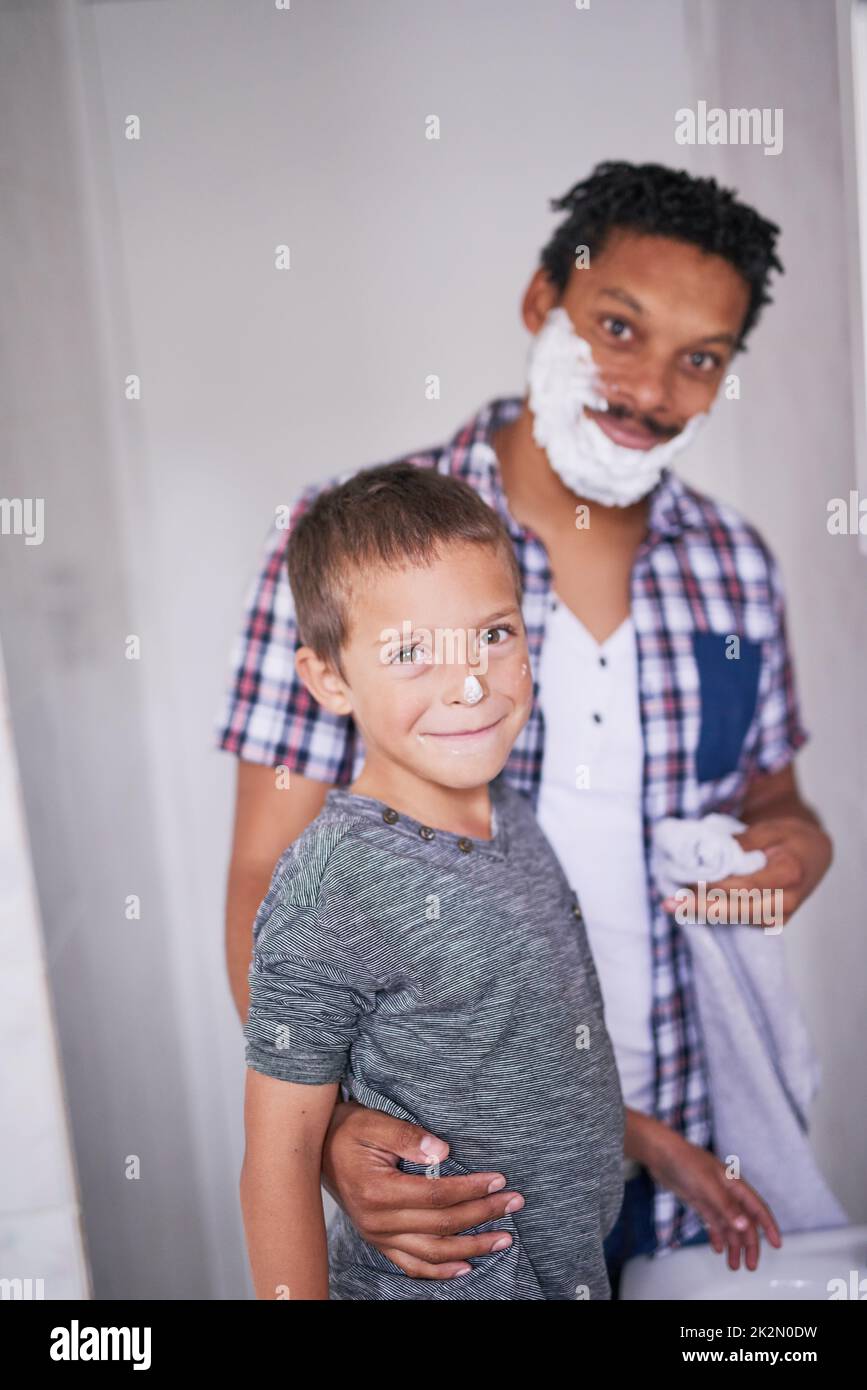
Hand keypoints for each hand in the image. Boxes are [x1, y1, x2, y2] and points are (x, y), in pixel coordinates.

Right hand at [320, 1100, 525, 1277]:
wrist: (317, 1148)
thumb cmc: (348, 1131)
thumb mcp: (374, 1123)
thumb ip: (408, 1137)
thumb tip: (443, 1152)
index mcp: (378, 1192)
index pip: (436, 1195)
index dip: (470, 1189)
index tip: (498, 1180)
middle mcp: (378, 1221)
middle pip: (441, 1225)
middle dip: (482, 1214)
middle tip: (514, 1203)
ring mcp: (378, 1235)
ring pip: (432, 1252)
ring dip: (471, 1247)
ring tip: (503, 1239)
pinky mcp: (378, 1241)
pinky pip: (412, 1265)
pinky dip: (439, 1271)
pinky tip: (465, 1268)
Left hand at [639, 1117, 781, 1270]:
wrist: (659, 1153)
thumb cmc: (684, 1161)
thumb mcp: (707, 1184)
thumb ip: (726, 1206)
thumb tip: (745, 1226)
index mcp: (734, 1184)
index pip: (757, 1208)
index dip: (769, 1226)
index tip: (778, 1244)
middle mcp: (727, 1192)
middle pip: (744, 1222)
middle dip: (750, 1244)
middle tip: (751, 1265)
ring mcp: (713, 1198)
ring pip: (729, 1226)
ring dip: (733, 1244)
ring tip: (733, 1265)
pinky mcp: (700, 1201)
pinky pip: (713, 1222)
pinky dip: (717, 1235)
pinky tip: (718, 1248)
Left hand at [662, 816, 831, 924]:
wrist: (812, 855)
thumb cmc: (790, 839)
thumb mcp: (772, 829)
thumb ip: (746, 842)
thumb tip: (716, 853)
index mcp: (790, 874)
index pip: (748, 887)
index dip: (716, 887)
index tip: (688, 882)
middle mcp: (786, 902)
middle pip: (737, 909)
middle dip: (701, 908)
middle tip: (668, 903)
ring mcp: (777, 917)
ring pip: (734, 918)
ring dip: (702, 912)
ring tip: (671, 904)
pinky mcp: (767, 923)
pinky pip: (735, 919)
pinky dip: (711, 913)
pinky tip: (686, 907)